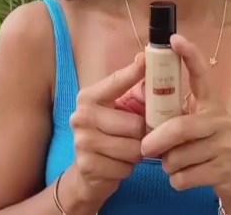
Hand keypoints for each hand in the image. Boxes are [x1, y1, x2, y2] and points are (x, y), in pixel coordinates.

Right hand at [67, 53, 146, 203]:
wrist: (88, 170)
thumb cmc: (112, 134)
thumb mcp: (122, 109)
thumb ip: (136, 92)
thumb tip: (148, 64)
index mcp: (89, 97)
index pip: (117, 82)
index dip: (134, 72)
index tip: (146, 59)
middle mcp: (82, 116)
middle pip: (134, 125)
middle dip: (144, 133)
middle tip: (141, 135)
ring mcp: (82, 141)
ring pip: (133, 148)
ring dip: (138, 152)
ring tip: (130, 149)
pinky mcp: (87, 165)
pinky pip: (125, 167)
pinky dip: (128, 168)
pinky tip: (119, 164)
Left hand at [140, 35, 230, 209]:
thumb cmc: (210, 150)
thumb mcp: (197, 127)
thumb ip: (175, 115)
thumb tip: (143, 99)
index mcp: (212, 104)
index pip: (201, 75)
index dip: (189, 56)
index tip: (174, 39)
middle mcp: (222, 120)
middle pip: (180, 127)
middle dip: (157, 140)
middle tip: (145, 148)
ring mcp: (226, 145)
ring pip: (179, 156)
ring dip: (169, 165)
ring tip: (177, 164)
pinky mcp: (225, 170)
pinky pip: (185, 176)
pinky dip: (177, 180)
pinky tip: (186, 177)